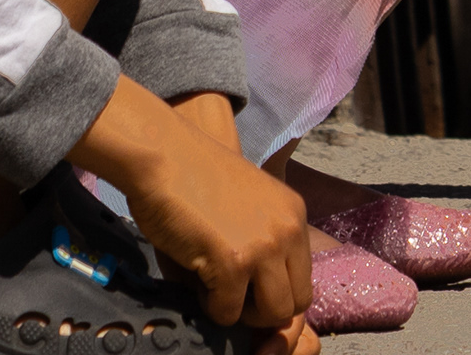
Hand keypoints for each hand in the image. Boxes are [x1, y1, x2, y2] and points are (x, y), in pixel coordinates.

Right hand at [86, 84, 308, 330]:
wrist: (165, 156)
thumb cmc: (195, 176)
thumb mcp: (248, 205)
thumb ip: (262, 241)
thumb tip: (257, 295)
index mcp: (294, 214)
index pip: (305, 276)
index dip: (277, 292)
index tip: (251, 291)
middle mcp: (287, 230)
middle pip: (298, 301)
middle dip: (265, 310)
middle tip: (235, 297)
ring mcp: (264, 248)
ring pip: (273, 313)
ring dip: (242, 312)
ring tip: (217, 290)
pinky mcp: (233, 264)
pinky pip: (228, 312)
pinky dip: (210, 306)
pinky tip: (198, 278)